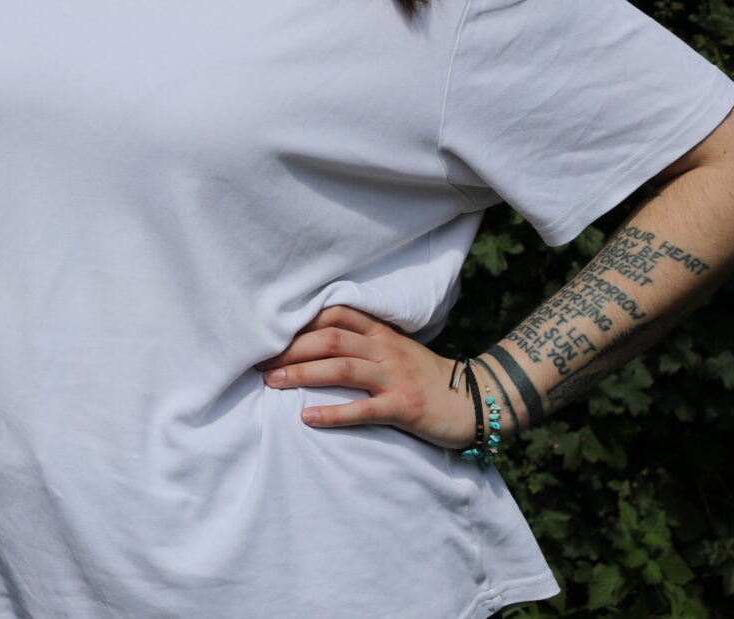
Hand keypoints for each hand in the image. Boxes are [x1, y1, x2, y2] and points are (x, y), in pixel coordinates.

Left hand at [256, 305, 481, 448]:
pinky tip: (307, 418)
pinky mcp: (404, 407)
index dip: (299, 322)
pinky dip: (333, 413)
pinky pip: (363, 409)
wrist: (477, 400)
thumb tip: (313, 344)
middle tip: (257, 361)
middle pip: (329, 339)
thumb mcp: (394, 351)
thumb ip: (362, 343)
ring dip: (301, 375)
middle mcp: (385, 349)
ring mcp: (395, 377)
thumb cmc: (426, 377)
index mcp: (380, 333)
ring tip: (271, 383)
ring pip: (340, 368)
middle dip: (289, 349)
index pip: (334, 314)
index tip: (268, 334)